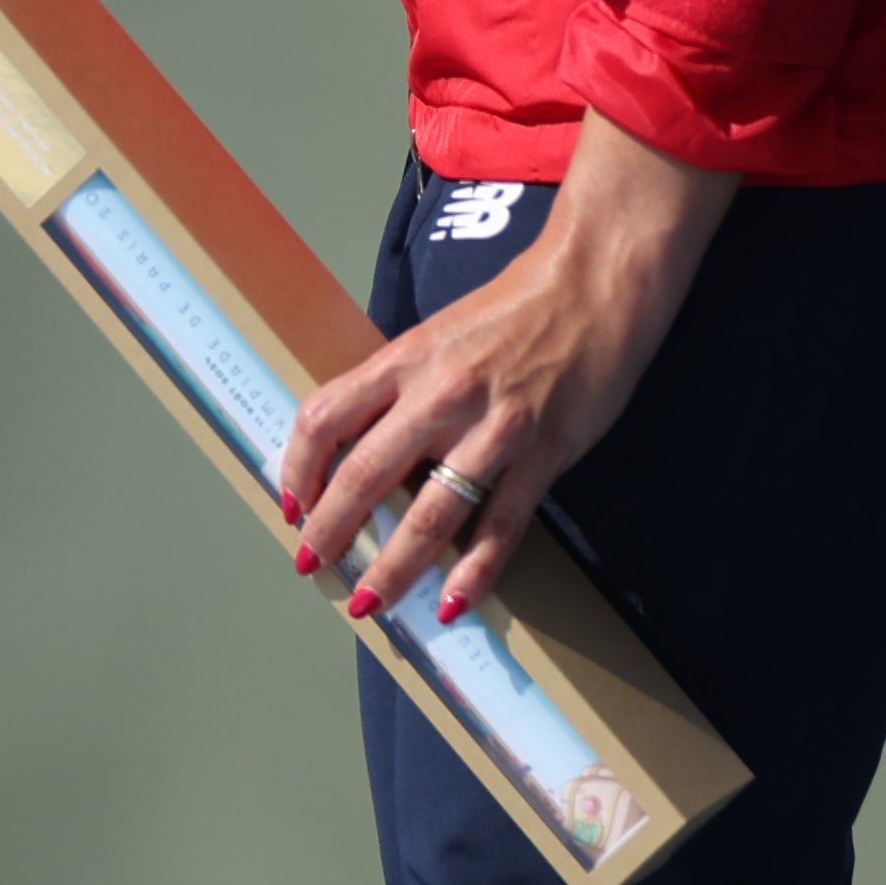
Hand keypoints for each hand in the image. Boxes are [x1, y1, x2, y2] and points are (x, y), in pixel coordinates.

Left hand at [277, 115, 738, 627]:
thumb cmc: (515, 305)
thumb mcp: (439, 333)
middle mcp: (441, 393)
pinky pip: (501, 523)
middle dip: (332, 528)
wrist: (595, 281)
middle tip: (312, 563)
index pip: (326, 417)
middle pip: (365, 473)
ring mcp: (495, 426)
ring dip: (394, 566)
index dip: (297, 467)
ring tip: (372, 602)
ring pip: (431, 512)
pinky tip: (453, 603)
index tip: (290, 502)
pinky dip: (476, 571)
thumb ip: (400, 385)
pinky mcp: (544, 451)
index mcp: (406, 357)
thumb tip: (358, 443)